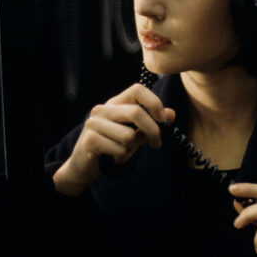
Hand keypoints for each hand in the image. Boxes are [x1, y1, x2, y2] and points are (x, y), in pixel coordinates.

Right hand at [52, 83, 175, 195]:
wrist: (85, 166)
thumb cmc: (113, 147)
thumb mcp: (135, 133)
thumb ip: (151, 123)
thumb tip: (172, 113)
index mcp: (115, 103)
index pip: (137, 89)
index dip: (154, 102)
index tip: (163, 119)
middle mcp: (102, 109)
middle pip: (136, 112)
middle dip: (153, 130)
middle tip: (157, 144)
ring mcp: (93, 124)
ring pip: (129, 135)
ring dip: (132, 148)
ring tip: (123, 151)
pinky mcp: (89, 140)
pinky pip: (119, 149)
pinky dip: (122, 157)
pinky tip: (114, 158)